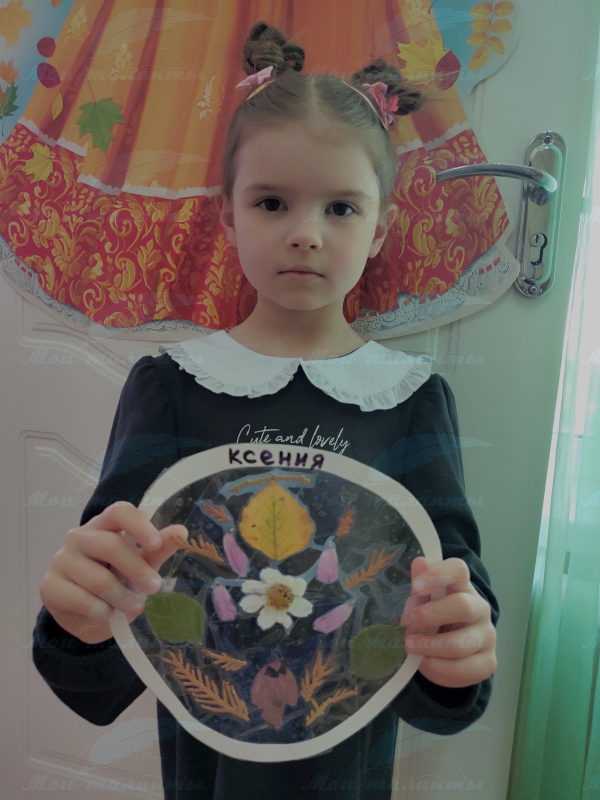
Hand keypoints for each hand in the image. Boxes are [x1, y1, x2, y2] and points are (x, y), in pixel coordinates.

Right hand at [39, 501, 187, 644]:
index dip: (139, 525)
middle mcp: (79, 537)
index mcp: (104, 525)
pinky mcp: (49, 586)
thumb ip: (157, 550)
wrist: (86, 614)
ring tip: (134, 606)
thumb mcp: (140, 565)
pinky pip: (81, 599)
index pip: (119, 512)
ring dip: (121, 597)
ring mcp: (61, 560)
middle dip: (136, 569)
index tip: (155, 544)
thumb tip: (181, 532)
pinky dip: (101, 611)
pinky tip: (108, 613)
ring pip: (97, 577)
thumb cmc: (115, 580)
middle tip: (154, 588)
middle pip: (110, 545)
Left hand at [400, 556, 496, 688]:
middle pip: (463, 606)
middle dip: (431, 615)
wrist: (450, 651)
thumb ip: (421, 584)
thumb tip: (419, 562)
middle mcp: (480, 608)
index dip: (438, 575)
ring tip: (410, 646)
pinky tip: (426, 662)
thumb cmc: (433, 618)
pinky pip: (463, 669)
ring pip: (460, 644)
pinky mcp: (488, 662)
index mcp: (463, 586)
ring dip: (430, 646)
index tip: (416, 587)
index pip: (458, 570)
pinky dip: (439, 668)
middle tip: (409, 623)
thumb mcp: (422, 601)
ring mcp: (487, 636)